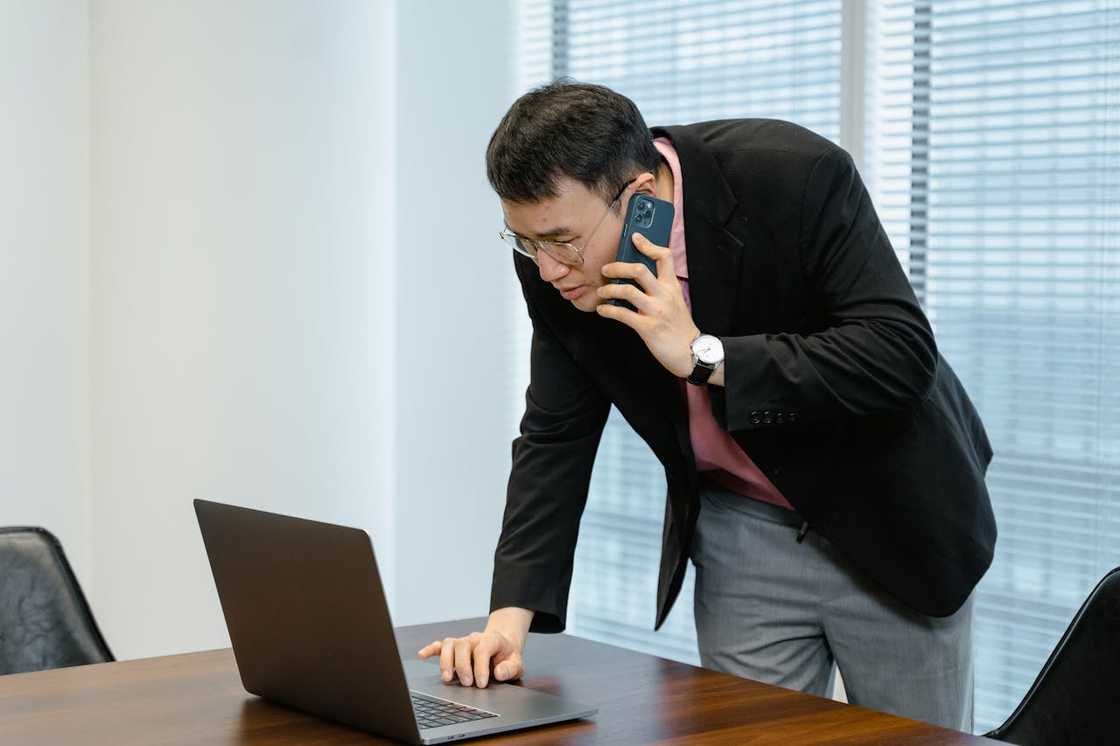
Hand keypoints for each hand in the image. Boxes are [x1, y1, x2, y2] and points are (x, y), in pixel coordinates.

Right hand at [416, 607, 531, 687]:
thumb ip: (510, 668)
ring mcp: (463, 642)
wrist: (502, 645)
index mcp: (492, 640)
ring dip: (446, 661)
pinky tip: (422, 655)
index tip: (481, 684)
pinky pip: (440, 645)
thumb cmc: (507, 656)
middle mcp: (474, 638)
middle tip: (467, 684)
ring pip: (449, 644)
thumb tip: (498, 673)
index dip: (480, 667)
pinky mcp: (454, 647)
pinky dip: (430, 649)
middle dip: (463, 666)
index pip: (482, 649)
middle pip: (463, 646)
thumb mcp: (517, 663)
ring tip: (447, 678)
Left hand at [596, 233, 699, 377]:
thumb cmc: (679, 327)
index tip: (635, 238)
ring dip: (609, 289)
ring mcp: (656, 311)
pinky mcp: (647, 328)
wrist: (690, 352)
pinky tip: (602, 310)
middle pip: (640, 270)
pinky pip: (622, 314)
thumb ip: (660, 288)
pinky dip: (608, 310)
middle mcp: (664, 295)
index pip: (664, 257)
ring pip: (628, 291)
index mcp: (672, 286)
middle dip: (618, 266)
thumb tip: (636, 277)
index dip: (648, 244)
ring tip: (602, 290)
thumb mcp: (675, 301)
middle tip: (606, 269)